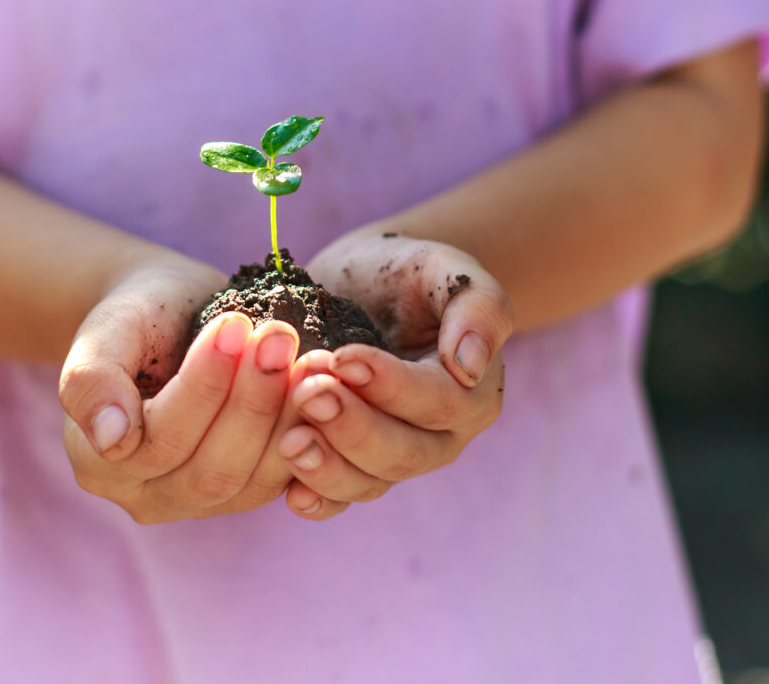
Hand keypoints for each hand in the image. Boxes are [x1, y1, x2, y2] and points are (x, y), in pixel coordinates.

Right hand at [58, 260, 302, 522]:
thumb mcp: (107, 328)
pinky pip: (281, 480)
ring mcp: (196, 502)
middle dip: (251, 401)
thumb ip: (92, 381)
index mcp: (98, 462)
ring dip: (284, 416)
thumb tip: (110, 441)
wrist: (173, 313)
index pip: (159, 441)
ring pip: (251, 481)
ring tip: (304, 353)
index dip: (203, 387)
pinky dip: (306, 433)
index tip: (234, 324)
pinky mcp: (243, 493)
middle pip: (210, 470)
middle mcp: (144, 496)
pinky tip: (318, 381)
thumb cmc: (138, 313)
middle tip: (278, 336)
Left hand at [275, 232, 514, 518]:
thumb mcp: (444, 269)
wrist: (361, 286)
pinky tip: (292, 494)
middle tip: (310, 393)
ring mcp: (394, 458)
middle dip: (353, 428)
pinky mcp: (351, 466)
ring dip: (328, 466)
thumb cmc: (404, 272)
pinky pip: (340, 498)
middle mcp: (439, 436)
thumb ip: (477, 305)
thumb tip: (469, 365)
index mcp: (471, 391)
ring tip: (290, 440)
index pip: (437, 402)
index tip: (343, 359)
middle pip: (403, 453)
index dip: (390, 387)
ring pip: (369, 483)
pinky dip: (318, 500)